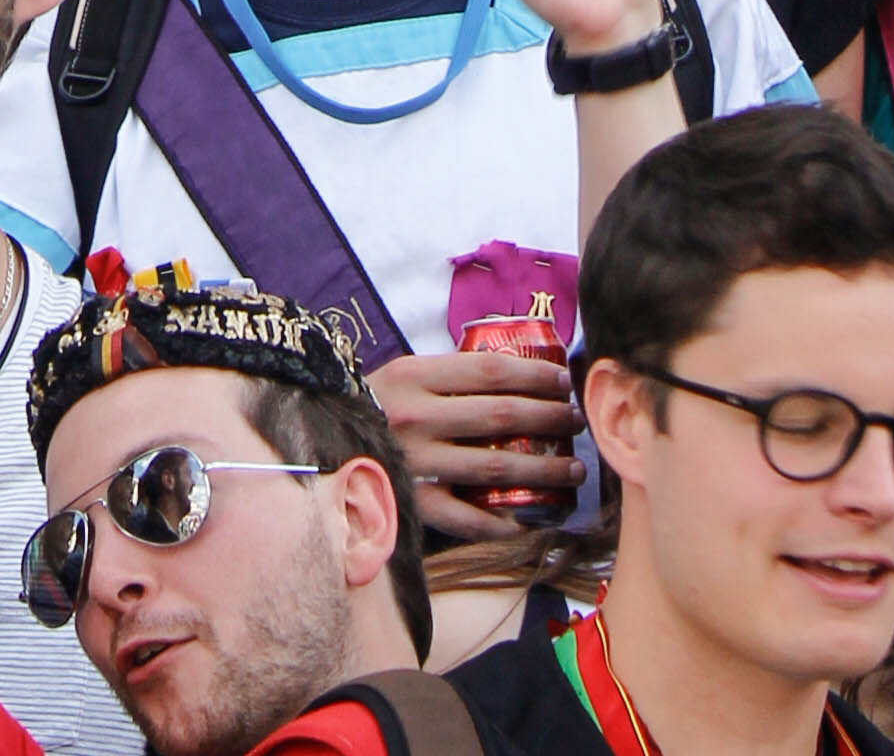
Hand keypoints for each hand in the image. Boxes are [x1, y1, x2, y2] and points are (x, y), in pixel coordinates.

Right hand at [367, 346, 575, 542]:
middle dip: (549, 418)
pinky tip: (530, 523)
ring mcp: (413, 461)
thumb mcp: (403, 376)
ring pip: (493, 466)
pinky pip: (465, 518)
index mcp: (414, 374)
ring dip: (542, 469)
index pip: (490, 369)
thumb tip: (512, 373)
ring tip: (571, 471)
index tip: (563, 382)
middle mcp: (415, 415)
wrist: (318, 443)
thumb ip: (447, 377)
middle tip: (575, 423)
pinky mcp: (410, 502)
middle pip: (500, 415)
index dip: (534, 375)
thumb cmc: (373, 406)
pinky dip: (500, 523)